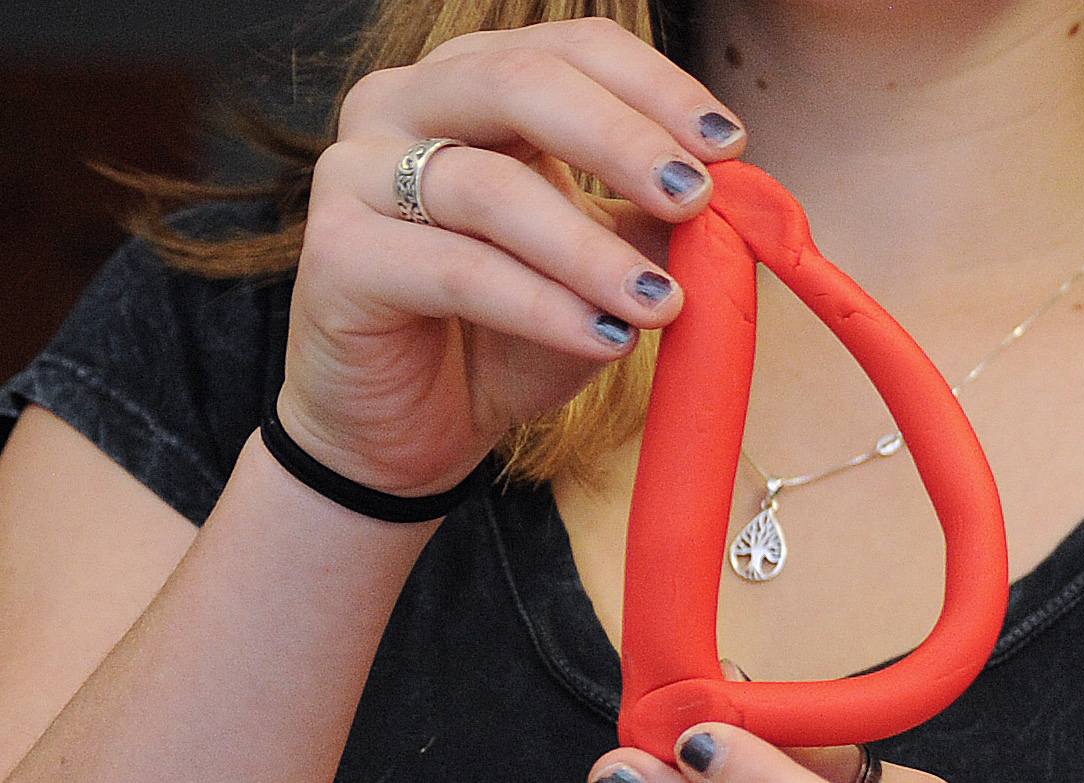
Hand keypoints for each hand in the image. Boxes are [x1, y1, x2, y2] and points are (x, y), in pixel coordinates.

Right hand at [283, 17, 744, 494]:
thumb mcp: (605, 268)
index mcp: (475, 84)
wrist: (414, 427)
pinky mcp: (333, 254)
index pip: (572, 47)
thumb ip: (659, 223)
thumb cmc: (508, 332)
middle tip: (695, 198)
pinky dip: (542, 306)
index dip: (655, 87)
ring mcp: (357, 172)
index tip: (730, 146)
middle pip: (521, 82)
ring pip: (490, 186)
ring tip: (663, 303)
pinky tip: (605, 339)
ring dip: (591, 249)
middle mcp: (404, 105)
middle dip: (623, 139)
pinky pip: (456, 270)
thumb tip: (743, 201)